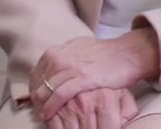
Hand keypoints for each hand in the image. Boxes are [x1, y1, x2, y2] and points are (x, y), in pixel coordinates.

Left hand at [32, 31, 158, 121]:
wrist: (127, 54)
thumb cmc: (106, 53)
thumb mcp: (79, 47)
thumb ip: (66, 55)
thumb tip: (55, 61)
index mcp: (59, 50)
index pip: (38, 70)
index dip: (34, 85)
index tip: (34, 96)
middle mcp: (61, 57)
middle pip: (39, 80)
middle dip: (36, 95)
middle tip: (35, 108)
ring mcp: (71, 67)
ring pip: (46, 88)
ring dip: (41, 103)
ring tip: (40, 113)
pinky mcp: (82, 78)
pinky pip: (59, 95)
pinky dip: (51, 105)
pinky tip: (47, 114)